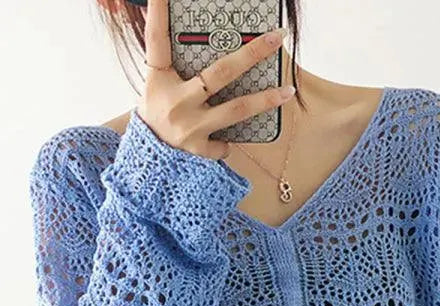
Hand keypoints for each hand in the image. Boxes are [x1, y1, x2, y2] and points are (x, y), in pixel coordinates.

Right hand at [137, 0, 293, 159]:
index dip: (157, 13)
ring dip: (265, 100)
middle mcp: (176, 101)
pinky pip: (225, 142)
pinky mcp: (197, 149)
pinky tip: (234, 137)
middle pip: (220, 73)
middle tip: (277, 37)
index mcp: (160, 77)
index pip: (157, 39)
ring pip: (236, 110)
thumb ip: (178, 62)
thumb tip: (208, 37)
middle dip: (252, 54)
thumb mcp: (160, 82)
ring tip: (288, 91)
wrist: (146, 153)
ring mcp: (188, 126)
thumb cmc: (158, 109)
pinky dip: (229, 140)